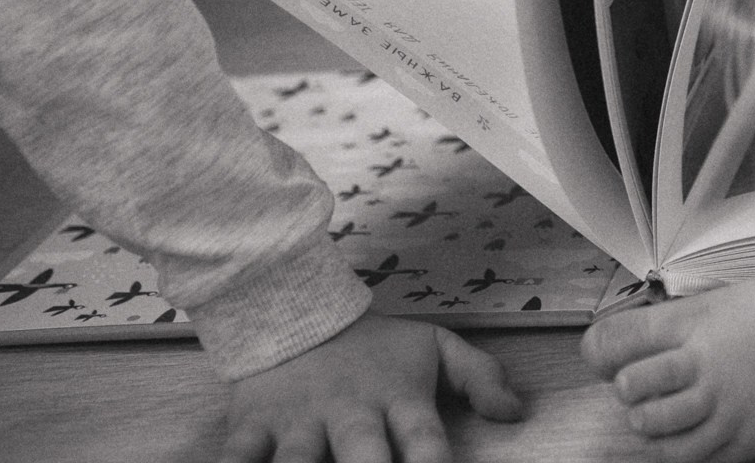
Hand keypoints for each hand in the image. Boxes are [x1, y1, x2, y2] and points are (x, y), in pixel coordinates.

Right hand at [222, 313, 521, 462]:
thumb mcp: (435, 348)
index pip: (426, 442)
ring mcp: (298, 421)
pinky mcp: (252, 425)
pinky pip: (238, 459)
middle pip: (364, 458)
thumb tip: (516, 413)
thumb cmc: (374, 344)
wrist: (296, 307)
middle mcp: (350, 414)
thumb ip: (480, 377)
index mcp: (398, 399)